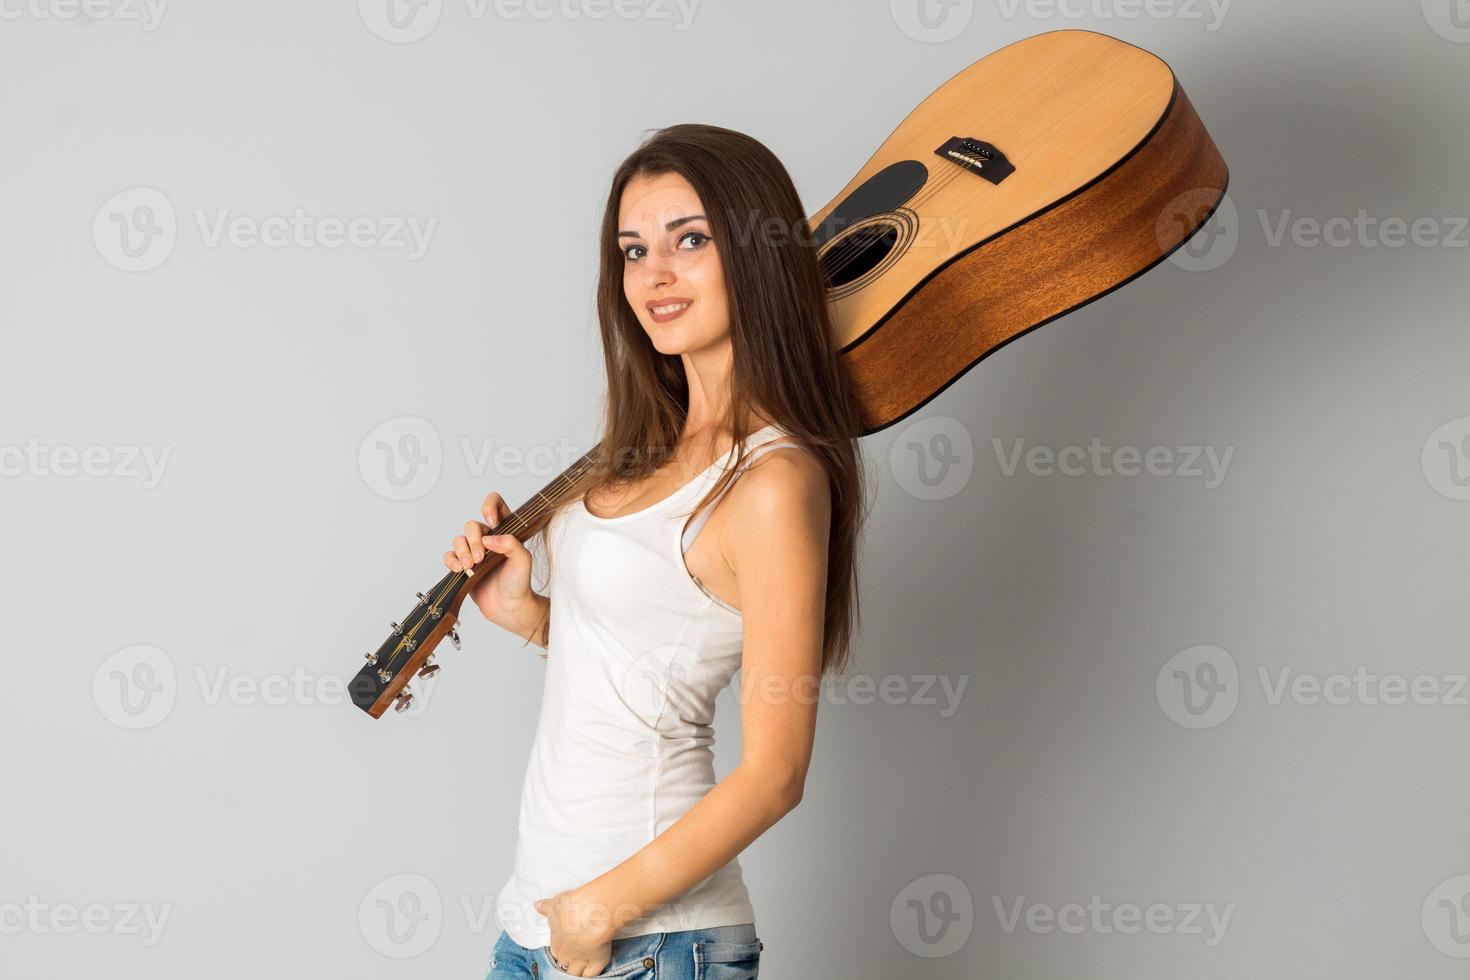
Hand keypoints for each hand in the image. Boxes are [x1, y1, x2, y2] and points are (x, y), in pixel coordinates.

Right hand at [443, 491, 536, 623]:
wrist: (509, 608)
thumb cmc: (519, 583)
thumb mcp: (523, 561)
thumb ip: (511, 545)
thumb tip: (490, 538)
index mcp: (506, 531)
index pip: (496, 505)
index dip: (490, 506)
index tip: (491, 522)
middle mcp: (489, 539)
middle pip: (471, 525)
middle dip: (473, 541)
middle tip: (481, 558)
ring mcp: (474, 552)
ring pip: (459, 540)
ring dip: (462, 552)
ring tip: (470, 567)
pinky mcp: (463, 566)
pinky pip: (449, 556)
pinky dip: (451, 560)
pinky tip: (459, 569)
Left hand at [534, 890, 614, 976]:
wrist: (590, 914)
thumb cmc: (571, 907)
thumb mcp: (556, 903)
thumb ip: (547, 907)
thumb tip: (538, 905)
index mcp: (557, 939)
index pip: (555, 951)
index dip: (558, 951)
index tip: (561, 949)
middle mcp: (567, 952)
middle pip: (562, 964)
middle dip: (565, 964)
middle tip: (569, 960)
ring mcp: (581, 959)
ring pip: (574, 973)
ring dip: (575, 971)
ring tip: (579, 969)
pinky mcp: (597, 961)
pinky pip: (591, 974)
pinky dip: (591, 974)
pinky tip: (591, 972)